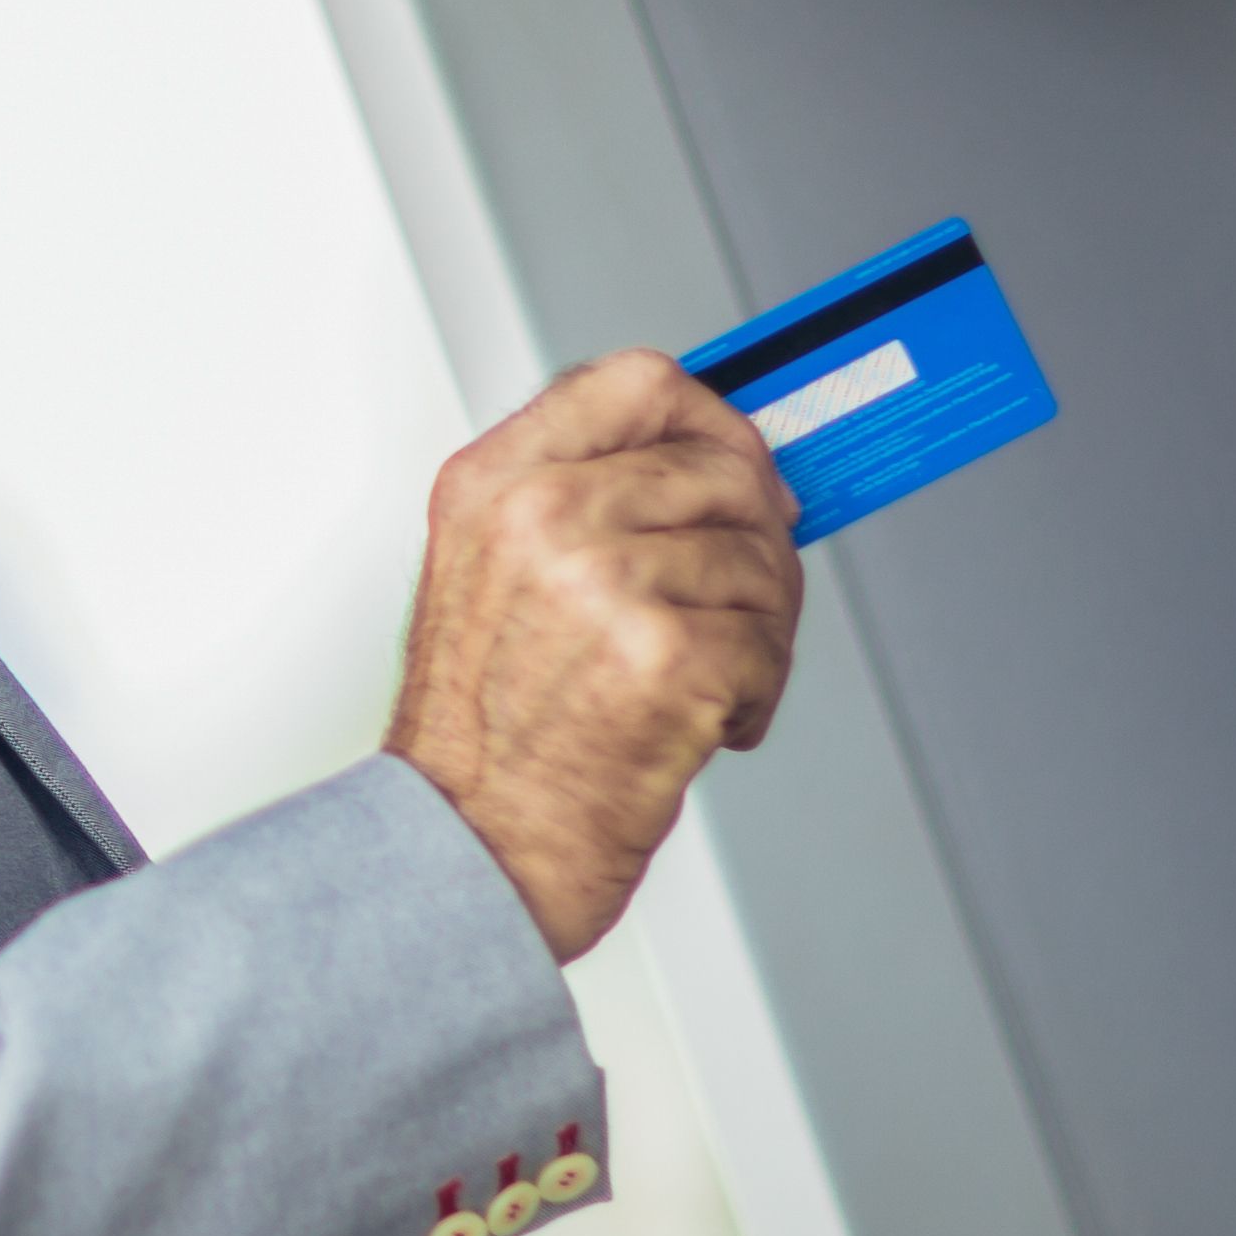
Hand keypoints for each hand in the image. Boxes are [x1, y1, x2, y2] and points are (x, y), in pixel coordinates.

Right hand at [386, 351, 802, 958]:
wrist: (466, 853)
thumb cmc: (481, 741)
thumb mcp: (491, 579)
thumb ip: (582, 502)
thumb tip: (716, 468)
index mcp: (492, 485)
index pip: (637, 382)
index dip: (712, 420)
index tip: (739, 465)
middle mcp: (541, 519)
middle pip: (723, 468)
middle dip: (757, 542)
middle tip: (740, 600)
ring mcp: (602, 584)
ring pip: (759, 559)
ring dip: (760, 629)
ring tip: (706, 679)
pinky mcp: (664, 658)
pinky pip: (769, 642)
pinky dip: (758, 694)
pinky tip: (707, 723)